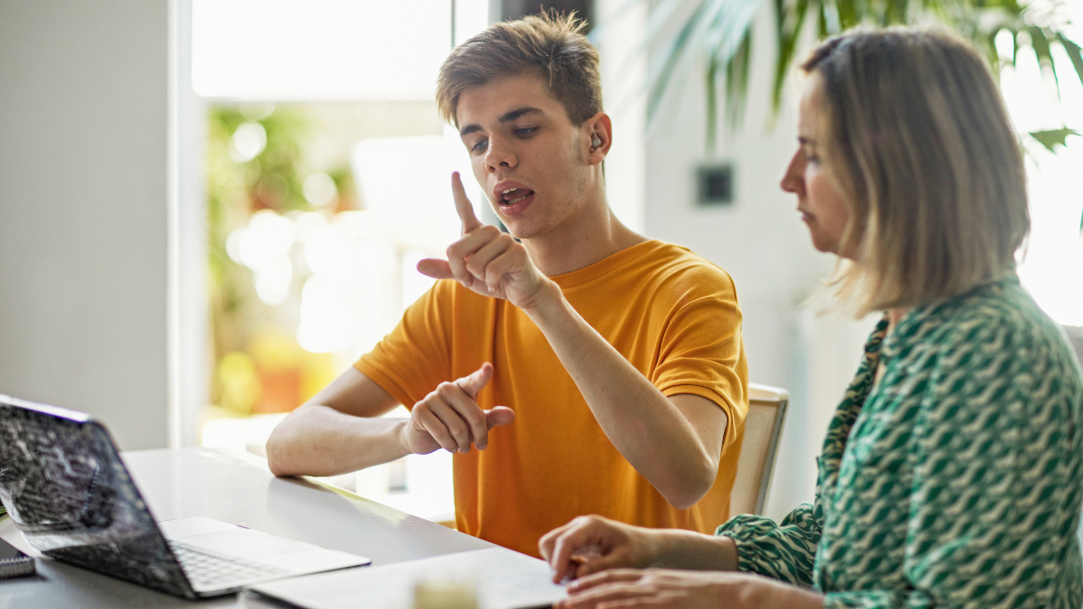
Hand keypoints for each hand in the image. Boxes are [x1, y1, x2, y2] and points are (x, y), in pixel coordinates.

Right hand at [402, 363, 515, 454]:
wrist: (423, 438)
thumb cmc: (454, 428)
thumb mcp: (475, 424)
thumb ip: (493, 417)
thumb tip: (511, 414)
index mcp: (462, 387)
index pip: (474, 381)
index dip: (482, 375)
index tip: (489, 368)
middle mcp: (447, 388)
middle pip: (474, 415)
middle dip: (480, 435)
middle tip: (480, 447)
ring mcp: (431, 398)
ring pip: (458, 427)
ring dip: (463, 444)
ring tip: (463, 448)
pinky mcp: (419, 410)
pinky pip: (441, 432)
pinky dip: (449, 445)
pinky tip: (450, 447)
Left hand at [416, 172, 548, 309]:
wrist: (520, 291)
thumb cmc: (492, 279)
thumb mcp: (466, 276)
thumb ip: (445, 269)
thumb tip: (418, 266)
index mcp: (476, 232)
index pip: (464, 208)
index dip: (458, 190)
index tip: (454, 173)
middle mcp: (490, 231)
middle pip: (456, 249)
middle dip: (460, 271)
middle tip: (473, 279)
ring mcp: (505, 240)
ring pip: (474, 263)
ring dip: (478, 278)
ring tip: (491, 278)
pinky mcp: (517, 252)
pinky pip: (490, 270)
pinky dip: (491, 282)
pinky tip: (499, 281)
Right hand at [540, 515, 660, 583]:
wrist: (644, 545)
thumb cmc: (637, 551)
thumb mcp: (623, 561)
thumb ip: (599, 567)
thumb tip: (577, 575)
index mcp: (591, 526)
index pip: (565, 541)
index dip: (558, 561)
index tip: (557, 581)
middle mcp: (579, 525)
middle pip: (550, 541)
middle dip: (556, 562)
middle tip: (574, 577)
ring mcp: (575, 532)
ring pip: (551, 547)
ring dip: (560, 564)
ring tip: (582, 574)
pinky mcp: (575, 541)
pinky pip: (558, 553)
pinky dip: (564, 565)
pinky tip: (582, 571)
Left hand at [557, 569, 818, 608]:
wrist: (739, 593)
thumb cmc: (710, 599)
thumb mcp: (678, 596)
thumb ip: (658, 599)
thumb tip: (638, 604)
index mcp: (654, 579)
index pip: (615, 578)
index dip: (591, 584)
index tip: (572, 591)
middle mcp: (653, 582)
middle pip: (610, 584)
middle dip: (583, 592)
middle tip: (560, 601)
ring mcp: (661, 591)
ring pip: (618, 592)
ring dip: (591, 598)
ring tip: (569, 605)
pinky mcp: (670, 600)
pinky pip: (637, 604)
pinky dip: (618, 604)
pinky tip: (602, 607)